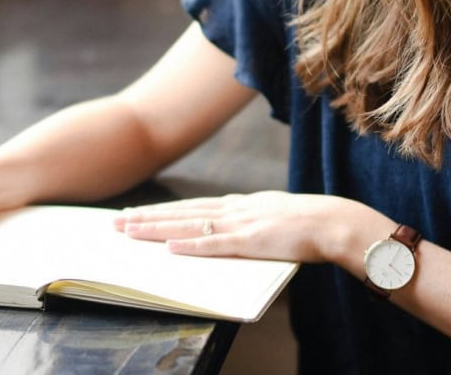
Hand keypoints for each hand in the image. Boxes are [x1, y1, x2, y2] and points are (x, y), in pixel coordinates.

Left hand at [114, 191, 366, 262]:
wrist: (333, 222)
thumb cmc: (308, 224)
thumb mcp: (272, 215)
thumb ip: (250, 221)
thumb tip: (233, 229)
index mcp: (239, 204)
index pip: (191, 206)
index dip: (161, 211)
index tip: (136, 213)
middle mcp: (233, 209)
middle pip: (181, 212)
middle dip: (146, 217)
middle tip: (116, 222)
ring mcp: (240, 224)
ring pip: (189, 225)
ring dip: (157, 228)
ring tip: (129, 231)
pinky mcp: (250, 241)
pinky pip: (214, 244)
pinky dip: (190, 245)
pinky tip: (169, 246)